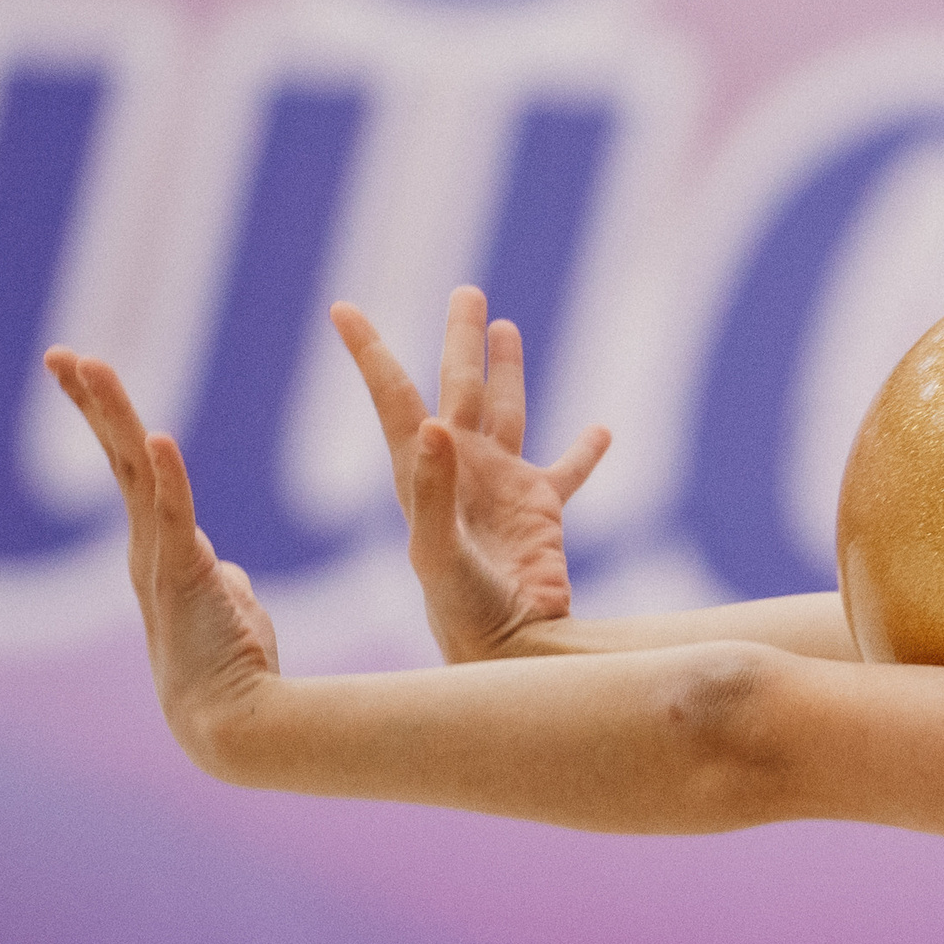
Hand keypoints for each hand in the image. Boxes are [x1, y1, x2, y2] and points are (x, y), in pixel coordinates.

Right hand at [44, 348, 280, 772]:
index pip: (136, 470)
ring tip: (88, 368)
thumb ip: (220, 580)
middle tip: (63, 354)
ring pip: (135, 476)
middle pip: (121, 460)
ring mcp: (160, 564)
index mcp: (163, 551)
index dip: (114, 422)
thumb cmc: (236, 672)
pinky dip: (169, 477)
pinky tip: (161, 436)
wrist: (233, 724)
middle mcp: (148, 551)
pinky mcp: (183, 580)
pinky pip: (175, 518)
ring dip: (113, 419)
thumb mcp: (230, 611)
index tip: (91, 376)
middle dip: (93, 404)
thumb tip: (221, 567)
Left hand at [332, 287, 610, 663]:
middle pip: (457, 386)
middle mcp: (461, 468)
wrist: (505, 651)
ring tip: (505, 326)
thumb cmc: (460, 609)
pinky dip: (585, 450)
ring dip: (506, 370)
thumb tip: (432, 422)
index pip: (395, 398)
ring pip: (506, 410)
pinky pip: (566, 469)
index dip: (369, 353)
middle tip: (464, 291)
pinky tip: (601, 430)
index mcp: (425, 471)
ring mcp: (502, 487)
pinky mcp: (541, 510)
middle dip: (459, 339)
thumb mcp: (437, 550)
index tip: (342, 310)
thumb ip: (433, 488)